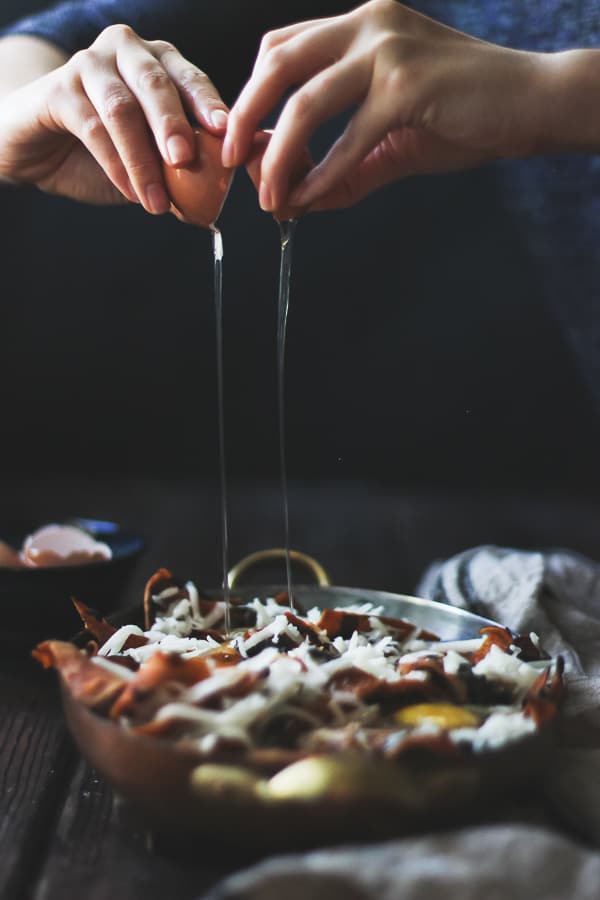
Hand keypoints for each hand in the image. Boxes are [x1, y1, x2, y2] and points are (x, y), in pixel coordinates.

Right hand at [0, 26, 228, 210]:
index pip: (190, 78)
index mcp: (159, 61)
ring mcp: (90, 65)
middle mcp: (127, 52)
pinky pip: (92, 127)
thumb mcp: (152, 156)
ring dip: (142, 159)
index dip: (207, 103)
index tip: (224, 130)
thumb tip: (225, 184)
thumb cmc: (106, 151)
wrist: (42, 148)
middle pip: (156, 84)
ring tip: (157, 201)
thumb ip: (184, 162)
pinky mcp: (59, 89)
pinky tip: (130, 193)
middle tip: (184, 158)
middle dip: (173, 123)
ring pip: (122, 108)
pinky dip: (114, 165)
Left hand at [224, 0, 548, 210]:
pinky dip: (322, 177)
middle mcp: (368, 25)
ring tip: (269, 197)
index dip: (253, 93)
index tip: (241, 139)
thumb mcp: (392, 140)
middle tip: (231, 161)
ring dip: (278, 157)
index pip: (283, 49)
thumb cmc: (465, 115)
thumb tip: (300, 202)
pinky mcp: (406, 86)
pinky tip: (307, 201)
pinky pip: (347, 141)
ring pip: (305, 104)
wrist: (530, 105)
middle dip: (245, 116)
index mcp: (361, 26)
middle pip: (278, 63)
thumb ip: (344, 168)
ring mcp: (386, 51)